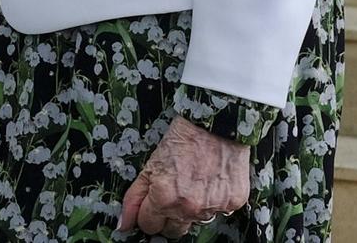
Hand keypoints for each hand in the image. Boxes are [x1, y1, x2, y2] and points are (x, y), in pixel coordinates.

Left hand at [117, 117, 249, 237]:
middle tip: (172, 194)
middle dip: (168, 217)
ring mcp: (212, 207)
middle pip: (172, 231)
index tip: (151, 204)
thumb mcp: (150, 166)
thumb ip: (134, 197)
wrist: (214, 126)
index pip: (148, 225)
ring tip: (192, 184)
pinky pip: (218, 213)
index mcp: (164, 198)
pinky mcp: (233, 204)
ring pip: (195, 222)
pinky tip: (209, 183)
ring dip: (191, 209)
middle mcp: (189, 207)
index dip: (147, 214)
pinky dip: (212, 202)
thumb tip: (124, 224)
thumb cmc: (182, 141)